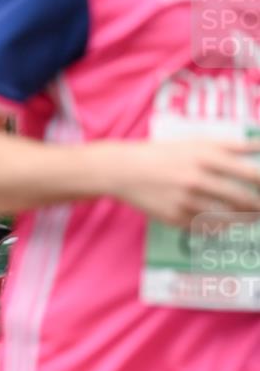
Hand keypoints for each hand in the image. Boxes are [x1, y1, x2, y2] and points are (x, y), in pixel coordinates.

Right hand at [107, 140, 259, 227]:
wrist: (124, 171)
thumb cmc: (163, 154)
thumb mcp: (196, 143)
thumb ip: (231, 145)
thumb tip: (259, 145)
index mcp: (205, 157)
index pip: (248, 174)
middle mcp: (196, 179)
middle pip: (240, 199)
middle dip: (257, 207)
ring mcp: (184, 201)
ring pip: (224, 217)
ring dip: (241, 220)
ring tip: (250, 219)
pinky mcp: (173, 217)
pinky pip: (203, 227)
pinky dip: (217, 227)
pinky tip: (224, 224)